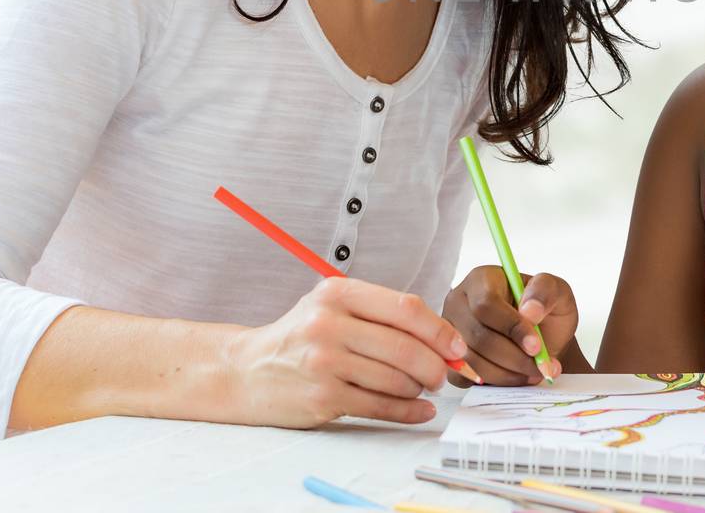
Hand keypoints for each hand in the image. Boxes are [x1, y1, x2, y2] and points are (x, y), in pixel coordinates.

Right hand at [223, 278, 467, 427]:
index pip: (406, 308)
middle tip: (443, 376)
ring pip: (396, 379)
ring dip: (419, 389)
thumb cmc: (303, 337)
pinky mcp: (322, 397)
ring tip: (421, 389)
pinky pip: (381, 407)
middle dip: (436, 366)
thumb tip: (444, 341)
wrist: (247, 370)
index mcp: (338, 293)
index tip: (457, 347)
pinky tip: (419, 410)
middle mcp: (329, 324)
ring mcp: (324, 362)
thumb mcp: (334, 307)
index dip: (440, 330)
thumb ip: (382, 315)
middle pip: (406, 347)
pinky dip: (409, 411)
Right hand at [443, 266, 576, 385]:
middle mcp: (459, 302)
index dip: (512, 328)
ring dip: (507, 373)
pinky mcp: (449, 358)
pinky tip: (514, 377)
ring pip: (471, 360)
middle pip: (477, 336)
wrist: (541, 340)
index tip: (537, 346)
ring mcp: (450, 332)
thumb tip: (529, 311)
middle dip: (513, 357)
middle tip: (540, 367)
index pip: (486, 304)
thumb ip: (546, 292)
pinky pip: (462, 378)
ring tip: (532, 373)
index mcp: (482, 279)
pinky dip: (493, 383)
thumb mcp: (558, 293)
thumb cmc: (545, 312)